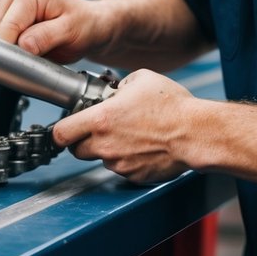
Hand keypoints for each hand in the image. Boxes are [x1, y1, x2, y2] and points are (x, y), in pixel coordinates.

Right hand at [0, 0, 106, 63]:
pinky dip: (1, 42)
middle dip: (7, 47)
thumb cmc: (84, 24)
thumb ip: (46, 37)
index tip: (17, 64)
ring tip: (28, 49)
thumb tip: (23, 45)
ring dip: (3, 44)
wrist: (89, 24)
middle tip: (29, 58)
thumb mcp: (71, 31)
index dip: (9, 48)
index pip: (7, 24)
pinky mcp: (3, 10)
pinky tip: (19, 44)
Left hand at [51, 70, 195, 183]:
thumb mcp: (140, 79)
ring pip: (101, 159)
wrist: (196, 133)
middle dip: (82, 141)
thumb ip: (118, 85)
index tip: (65, 128)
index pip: (61, 133)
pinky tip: (142, 146)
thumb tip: (114, 91)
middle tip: (97, 130)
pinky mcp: (133, 176)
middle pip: (76, 150)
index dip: (60, 131)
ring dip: (107, 150)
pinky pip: (121, 169)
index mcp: (100, 120)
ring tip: (129, 135)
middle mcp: (105, 145)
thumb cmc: (172, 106)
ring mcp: (119, 164)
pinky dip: (126, 160)